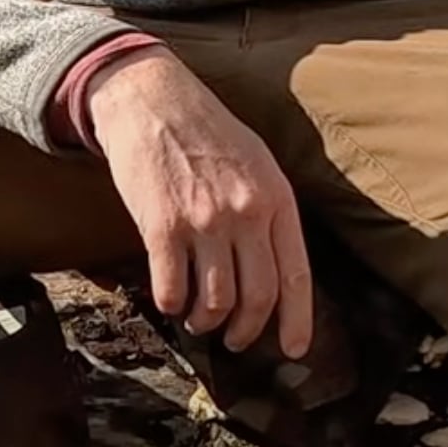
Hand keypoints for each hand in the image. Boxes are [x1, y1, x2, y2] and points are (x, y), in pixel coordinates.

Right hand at [84, 46, 314, 360]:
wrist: (150, 97)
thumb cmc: (205, 130)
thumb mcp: (257, 160)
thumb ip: (270, 210)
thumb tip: (276, 266)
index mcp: (276, 198)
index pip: (296, 275)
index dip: (297, 320)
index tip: (293, 349)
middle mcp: (245, 213)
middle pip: (257, 297)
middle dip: (246, 330)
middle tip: (234, 338)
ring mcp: (203, 221)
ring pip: (214, 302)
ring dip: (206, 322)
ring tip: (199, 319)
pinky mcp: (161, 226)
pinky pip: (171, 289)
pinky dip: (171, 305)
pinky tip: (171, 300)